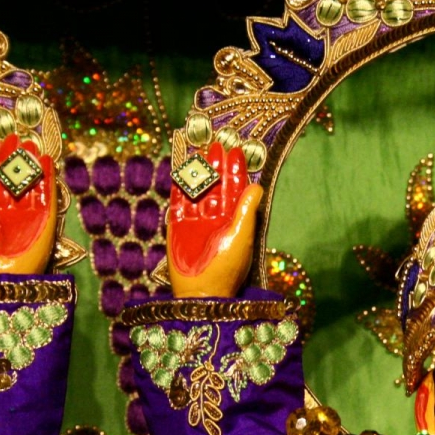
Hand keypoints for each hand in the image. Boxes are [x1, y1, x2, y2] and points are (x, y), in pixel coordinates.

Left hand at [0, 134, 56, 276]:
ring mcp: (29, 211)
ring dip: (32, 164)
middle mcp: (11, 206)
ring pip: (31, 182)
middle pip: (13, 177)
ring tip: (32, 146)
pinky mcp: (46, 218)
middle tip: (16, 137)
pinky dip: (49, 179)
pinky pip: (48, 194)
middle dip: (15, 158)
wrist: (5, 274)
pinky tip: (47, 163)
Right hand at [168, 141, 262, 298]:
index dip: (235, 172)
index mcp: (233, 221)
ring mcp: (195, 221)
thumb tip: (257, 185)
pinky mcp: (177, 226)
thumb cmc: (226, 268)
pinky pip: (178, 201)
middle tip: (218, 143)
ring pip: (198, 190)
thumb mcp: (241, 237)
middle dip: (217, 166)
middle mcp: (215, 218)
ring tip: (202, 150)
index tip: (236, 152)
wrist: (202, 291)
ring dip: (200, 171)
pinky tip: (182, 169)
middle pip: (216, 186)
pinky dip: (179, 186)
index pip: (235, 191)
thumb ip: (246, 211)